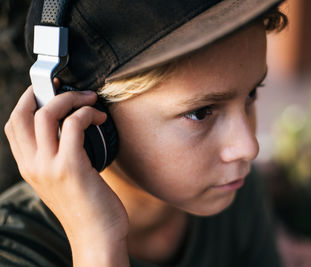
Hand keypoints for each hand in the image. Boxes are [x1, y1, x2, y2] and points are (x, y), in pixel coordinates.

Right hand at [4, 82, 128, 265]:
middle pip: (23, 114)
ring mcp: (49, 166)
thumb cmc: (88, 209)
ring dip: (71, 98)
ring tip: (90, 100)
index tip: (45, 90)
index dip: (26, 102)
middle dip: (44, 92)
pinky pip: (74, 124)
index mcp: (29, 168)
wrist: (97, 238)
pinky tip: (100, 119)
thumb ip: (59, 160)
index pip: (14, 126)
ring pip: (47, 114)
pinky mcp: (71, 167)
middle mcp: (33, 166)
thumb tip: (73, 132)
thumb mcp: (63, 183)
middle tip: (68, 88)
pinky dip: (87, 114)